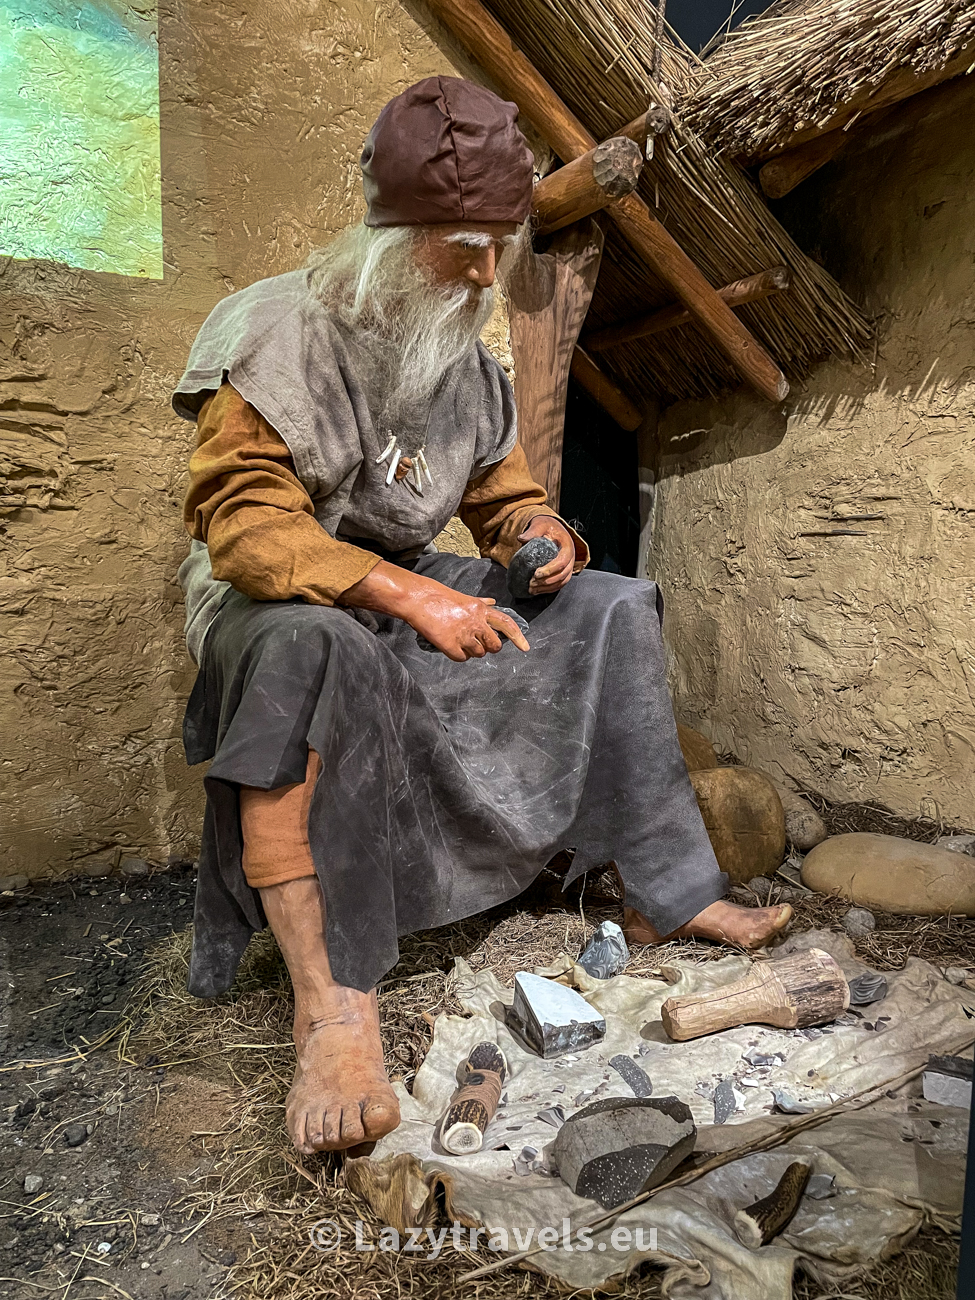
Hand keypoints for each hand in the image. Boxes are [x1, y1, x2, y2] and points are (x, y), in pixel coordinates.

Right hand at [339, 561, 529, 661]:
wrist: (418, 600)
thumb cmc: (440, 597)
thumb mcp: (465, 597)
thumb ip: (481, 604)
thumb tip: (493, 602)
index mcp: (481, 610)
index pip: (506, 624)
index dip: (518, 637)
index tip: (526, 648)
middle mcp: (476, 622)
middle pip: (494, 645)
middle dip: (489, 647)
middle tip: (478, 643)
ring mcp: (464, 635)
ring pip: (479, 654)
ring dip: (471, 651)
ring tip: (459, 639)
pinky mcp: (451, 646)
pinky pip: (462, 658)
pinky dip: (457, 655)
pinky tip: (450, 644)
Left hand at [517, 516, 576, 594]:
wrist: (555, 529)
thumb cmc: (548, 527)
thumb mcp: (541, 525)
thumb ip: (533, 531)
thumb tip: (521, 538)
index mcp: (567, 546)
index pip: (561, 562)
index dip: (549, 570)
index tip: (536, 574)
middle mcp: (571, 557)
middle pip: (562, 574)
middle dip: (546, 581)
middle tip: (531, 583)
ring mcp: (569, 566)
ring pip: (562, 582)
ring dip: (547, 588)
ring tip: (532, 589)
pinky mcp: (564, 572)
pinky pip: (560, 584)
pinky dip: (550, 589)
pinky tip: (538, 591)